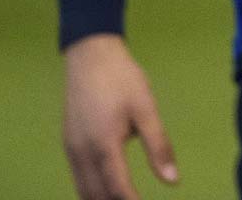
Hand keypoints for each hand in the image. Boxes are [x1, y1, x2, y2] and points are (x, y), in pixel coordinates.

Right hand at [62, 34, 178, 199]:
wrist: (91, 56)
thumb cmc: (122, 79)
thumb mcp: (146, 108)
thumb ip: (159, 146)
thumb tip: (173, 180)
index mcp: (104, 145)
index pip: (117, 188)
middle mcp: (82, 153)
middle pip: (96, 195)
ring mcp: (71, 150)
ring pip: (83, 191)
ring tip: (124, 199)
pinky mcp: (68, 144)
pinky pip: (78, 178)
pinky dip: (91, 190)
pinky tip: (107, 190)